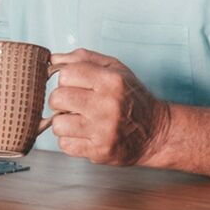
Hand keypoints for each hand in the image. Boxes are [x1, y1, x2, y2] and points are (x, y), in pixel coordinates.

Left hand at [48, 49, 171, 165]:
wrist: (157, 133)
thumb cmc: (131, 98)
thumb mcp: (115, 69)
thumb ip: (83, 59)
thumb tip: (51, 59)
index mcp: (111, 81)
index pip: (65, 74)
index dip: (64, 79)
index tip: (71, 84)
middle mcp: (108, 105)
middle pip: (57, 98)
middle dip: (60, 101)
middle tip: (72, 104)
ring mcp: (104, 130)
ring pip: (57, 124)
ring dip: (63, 123)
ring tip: (77, 120)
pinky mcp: (100, 151)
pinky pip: (65, 145)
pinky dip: (70, 141)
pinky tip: (84, 135)